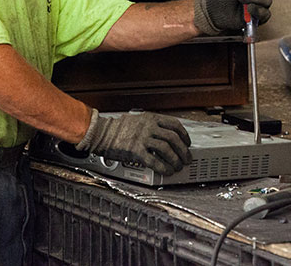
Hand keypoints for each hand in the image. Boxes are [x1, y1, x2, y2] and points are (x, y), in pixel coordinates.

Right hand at [75, 110, 191, 174]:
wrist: (103, 133)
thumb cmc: (119, 128)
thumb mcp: (139, 120)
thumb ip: (152, 125)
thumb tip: (166, 137)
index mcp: (151, 118)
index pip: (174, 124)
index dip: (184, 135)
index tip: (188, 142)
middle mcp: (149, 127)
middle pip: (173, 138)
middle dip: (183, 150)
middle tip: (186, 158)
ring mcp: (142, 138)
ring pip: (166, 149)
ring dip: (175, 160)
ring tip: (178, 166)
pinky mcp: (135, 151)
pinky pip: (153, 161)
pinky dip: (163, 167)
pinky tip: (167, 171)